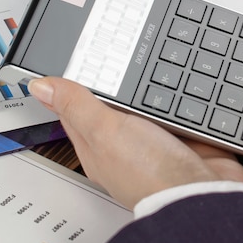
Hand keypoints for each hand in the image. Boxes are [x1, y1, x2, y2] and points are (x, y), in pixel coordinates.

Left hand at [28, 77, 242, 209]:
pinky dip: (180, 94)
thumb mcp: (104, 131)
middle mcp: (126, 143)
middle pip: (115, 102)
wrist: (202, 193)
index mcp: (97, 145)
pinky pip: (179, 106)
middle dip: (116, 78)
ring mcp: (157, 139)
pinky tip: (179, 80)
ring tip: (147, 57)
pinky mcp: (184, 135)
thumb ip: (76, 105)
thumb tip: (40, 85)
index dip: (73, 82)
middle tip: (114, 50)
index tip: (74, 58)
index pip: (76, 108)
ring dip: (151, 84)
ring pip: (149, 101)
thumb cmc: (150, 175)